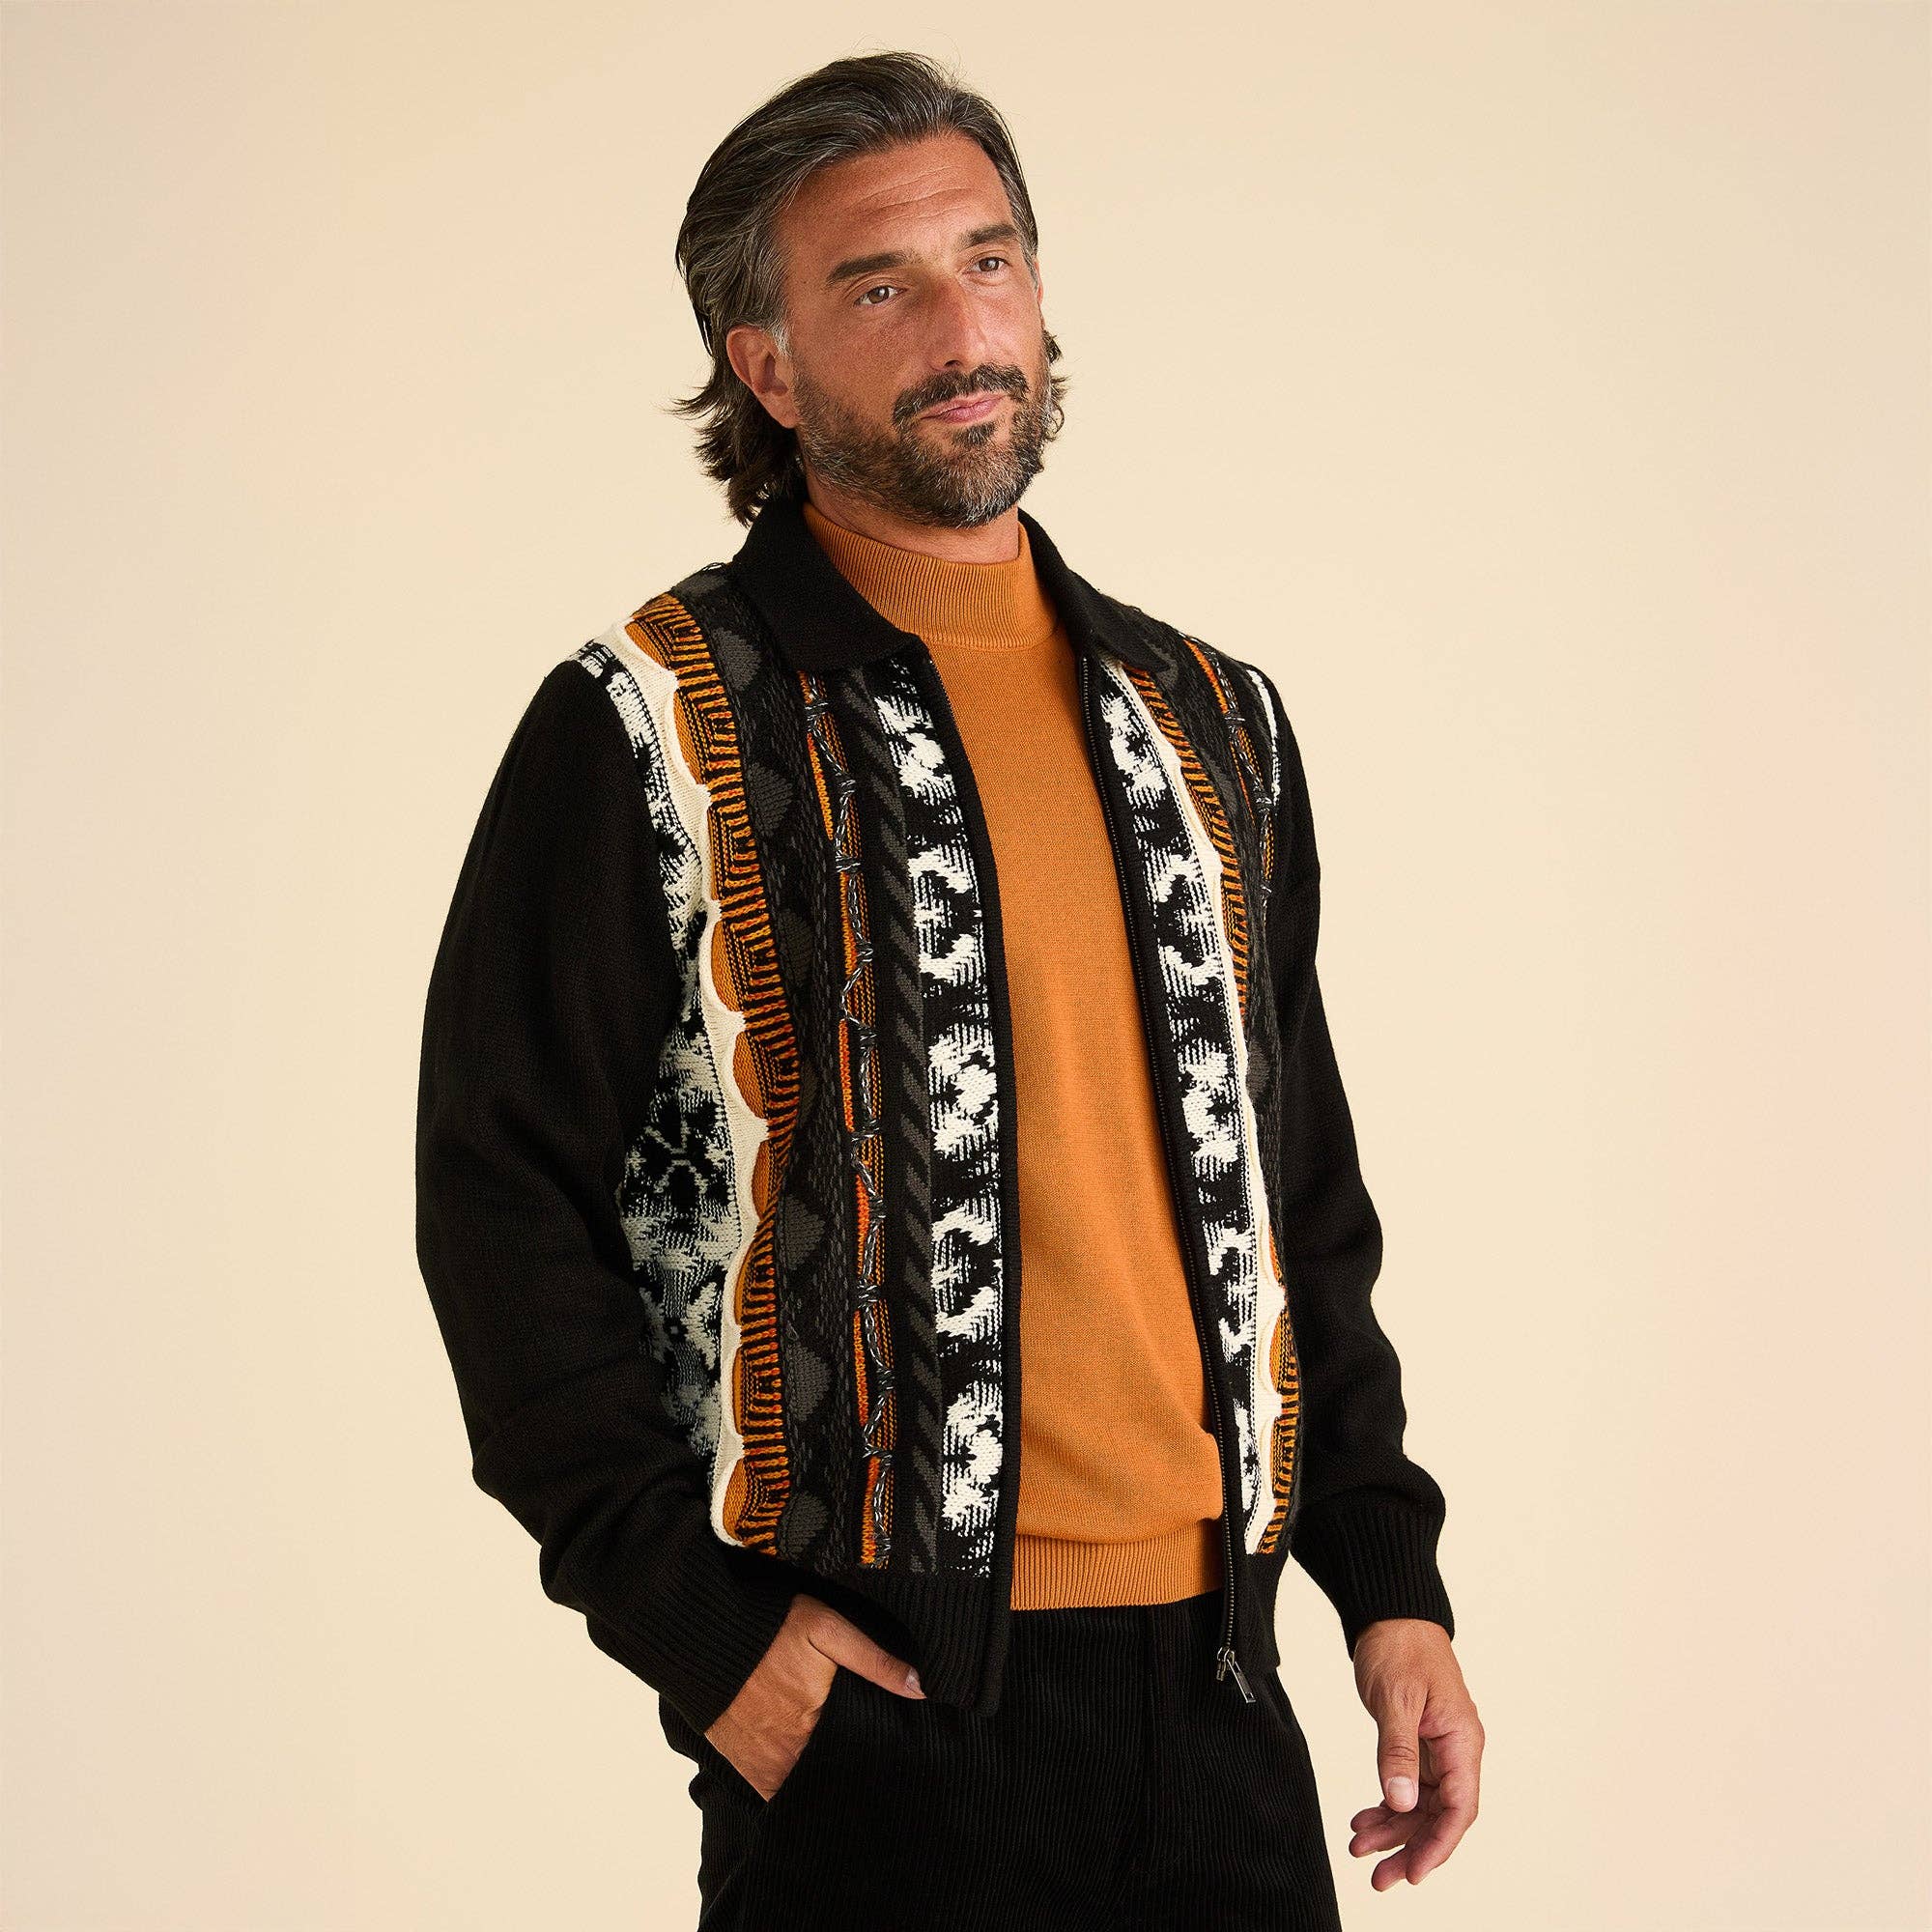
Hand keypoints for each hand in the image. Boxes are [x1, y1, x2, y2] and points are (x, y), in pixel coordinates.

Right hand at [704, 1593, 925, 1800]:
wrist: (704, 1639)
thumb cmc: (771, 1630)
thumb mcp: (828, 1630)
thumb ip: (874, 1661)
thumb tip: (920, 1689)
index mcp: (818, 1726)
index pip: (858, 1757)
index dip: (873, 1756)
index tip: (889, 1754)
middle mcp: (791, 1756)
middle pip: (832, 1775)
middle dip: (850, 1771)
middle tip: (865, 1761)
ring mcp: (765, 1766)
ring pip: (805, 1788)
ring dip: (821, 1780)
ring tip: (838, 1766)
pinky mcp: (745, 1767)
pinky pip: (776, 1793)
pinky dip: (792, 1787)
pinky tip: (806, 1772)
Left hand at [1346, 1618, 1482, 1888]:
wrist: (1390, 1615)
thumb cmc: (1399, 1647)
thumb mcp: (1395, 1699)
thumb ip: (1397, 1751)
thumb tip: (1401, 1802)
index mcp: (1462, 1741)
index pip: (1459, 1808)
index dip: (1438, 1846)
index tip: (1414, 1873)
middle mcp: (1456, 1750)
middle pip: (1439, 1816)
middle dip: (1410, 1848)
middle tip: (1379, 1878)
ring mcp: (1438, 1749)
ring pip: (1421, 1807)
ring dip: (1393, 1831)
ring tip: (1359, 1850)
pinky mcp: (1419, 1745)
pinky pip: (1408, 1787)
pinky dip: (1386, 1805)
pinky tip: (1363, 1820)